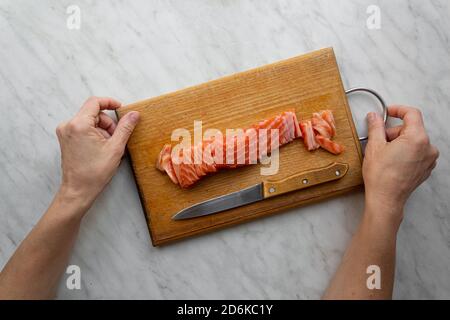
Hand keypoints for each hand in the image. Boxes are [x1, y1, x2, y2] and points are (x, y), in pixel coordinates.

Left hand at [56, 97, 139, 209]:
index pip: (95, 102)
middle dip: (108, 123)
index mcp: (79, 124)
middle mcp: (68, 125)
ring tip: (108, 147)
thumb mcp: (115, 148)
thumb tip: (134, 114)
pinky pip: (83, 128)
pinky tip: (100, 148)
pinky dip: (94, 134)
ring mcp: (65, 132)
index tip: (120, 108)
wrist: (78, 190)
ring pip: (89, 121)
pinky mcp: (66, 139)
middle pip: (93, 113)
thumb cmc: (94, 172)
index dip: (110, 102)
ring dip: (102, 130)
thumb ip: (125, 127)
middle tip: (116, 138)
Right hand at [363, 105, 438, 224]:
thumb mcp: (374, 146)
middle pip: (411, 128)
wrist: (386, 199)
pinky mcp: (426, 168)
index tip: (388, 111)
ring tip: (384, 154)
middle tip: (379, 140)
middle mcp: (428, 148)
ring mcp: (429, 159)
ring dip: (399, 142)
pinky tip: (392, 161)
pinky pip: (416, 152)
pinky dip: (405, 151)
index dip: (398, 110)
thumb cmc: (381, 177)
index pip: (412, 114)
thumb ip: (376, 127)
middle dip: (394, 131)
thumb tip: (374, 117)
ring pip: (413, 141)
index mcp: (417, 138)